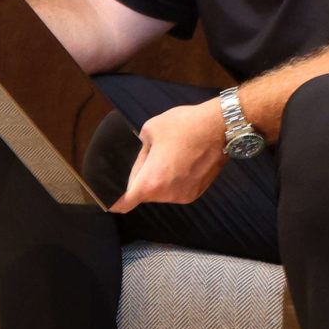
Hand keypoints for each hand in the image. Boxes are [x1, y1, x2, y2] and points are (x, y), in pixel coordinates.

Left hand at [110, 100, 228, 212]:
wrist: (219, 127)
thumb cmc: (184, 126)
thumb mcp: (149, 131)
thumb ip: (138, 154)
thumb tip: (137, 163)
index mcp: (151, 181)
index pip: (124, 203)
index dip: (114, 201)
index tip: (109, 199)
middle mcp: (166, 195)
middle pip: (143, 195)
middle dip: (141, 181)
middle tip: (149, 159)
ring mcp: (182, 196)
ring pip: (160, 192)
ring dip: (159, 180)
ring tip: (170, 156)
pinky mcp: (195, 193)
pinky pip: (175, 190)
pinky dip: (173, 181)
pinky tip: (181, 161)